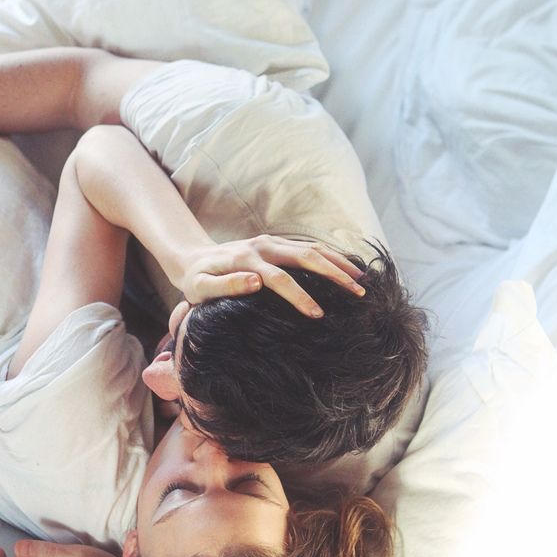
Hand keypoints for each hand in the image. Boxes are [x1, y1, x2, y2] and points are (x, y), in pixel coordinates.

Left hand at [178, 235, 364, 317]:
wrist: (194, 257)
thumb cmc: (197, 280)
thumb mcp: (200, 288)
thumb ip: (225, 286)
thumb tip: (255, 283)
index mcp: (247, 259)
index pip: (280, 279)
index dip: (300, 296)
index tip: (319, 315)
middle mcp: (264, 245)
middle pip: (307, 256)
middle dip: (335, 275)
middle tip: (358, 294)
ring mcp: (273, 241)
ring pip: (313, 248)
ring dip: (339, 263)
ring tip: (363, 281)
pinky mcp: (278, 242)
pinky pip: (310, 246)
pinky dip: (331, 256)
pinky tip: (348, 269)